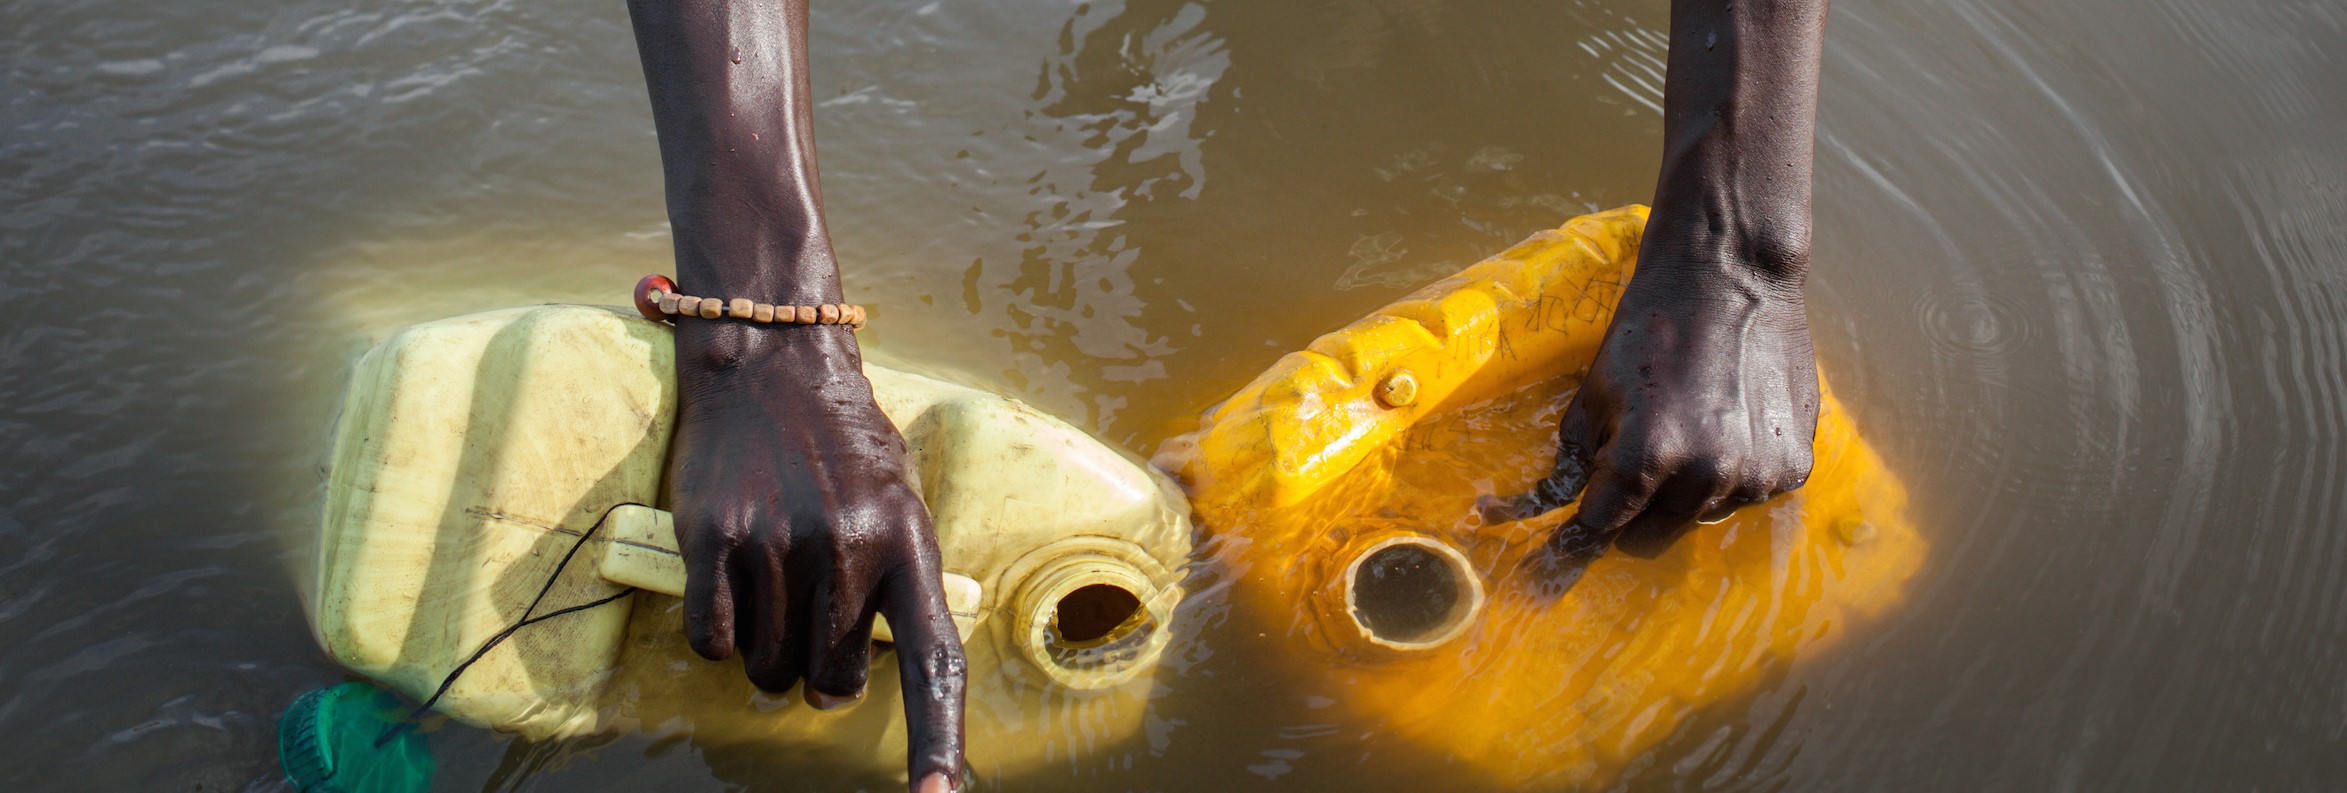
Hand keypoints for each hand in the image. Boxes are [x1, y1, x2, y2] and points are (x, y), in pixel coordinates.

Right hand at [667, 322, 965, 789]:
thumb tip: (849, 676)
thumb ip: (895, 581)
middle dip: (821, 673)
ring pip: (768, 671)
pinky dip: (721, 637)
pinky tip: (730, 588)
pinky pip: (714, 643)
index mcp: (907, 544)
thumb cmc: (843, 444)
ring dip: (768, 658)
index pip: (933, 662)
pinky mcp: (712, 541)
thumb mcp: (899, 501)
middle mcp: (846, 550)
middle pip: (831, 680)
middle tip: (813, 622)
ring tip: (774, 595)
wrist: (771, 364)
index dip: (938, 739)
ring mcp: (777, 546)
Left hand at [1534, 251, 1819, 560]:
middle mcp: (1705, 475)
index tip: (1564, 549)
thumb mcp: (1595, 388)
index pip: (1600, 526)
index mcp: (1646, 456)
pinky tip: (1729, 424)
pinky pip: (1749, 494)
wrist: (1731, 275)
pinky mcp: (1793, 464)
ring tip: (1691, 426)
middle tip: (1636, 465)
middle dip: (1634, 510)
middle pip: (1652, 534)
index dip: (1578, 534)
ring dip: (1687, 490)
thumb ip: (1578, 455)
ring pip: (1702, 515)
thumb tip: (1561, 500)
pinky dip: (1734, 474)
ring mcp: (1755, 473)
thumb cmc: (1652, 325)